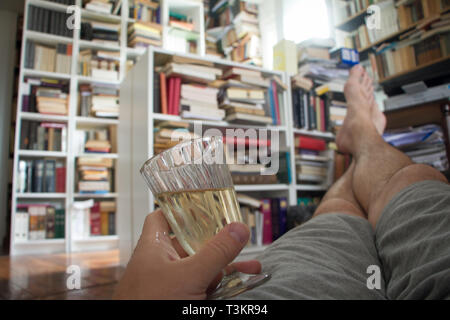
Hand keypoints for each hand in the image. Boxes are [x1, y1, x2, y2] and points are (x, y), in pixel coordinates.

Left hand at [113, 210, 260, 299]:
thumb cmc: (150, 304)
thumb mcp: (189, 276)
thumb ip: (215, 252)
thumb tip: (238, 228)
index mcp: (154, 248)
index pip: (164, 218)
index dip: (182, 210)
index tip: (205, 206)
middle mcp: (160, 264)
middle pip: (192, 245)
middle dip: (219, 244)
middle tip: (240, 241)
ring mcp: (170, 284)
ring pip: (201, 269)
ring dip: (225, 267)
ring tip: (251, 268)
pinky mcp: (179, 300)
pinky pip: (202, 288)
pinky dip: (220, 287)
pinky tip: (239, 286)